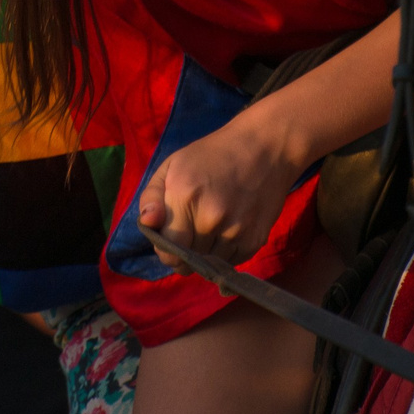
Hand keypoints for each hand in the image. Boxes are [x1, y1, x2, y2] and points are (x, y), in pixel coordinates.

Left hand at [138, 112, 306, 264]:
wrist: (265, 148)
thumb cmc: (212, 155)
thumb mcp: (172, 165)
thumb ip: (151, 197)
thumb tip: (148, 223)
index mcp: (185, 196)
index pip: (168, 250)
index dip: (165, 250)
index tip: (170, 241)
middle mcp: (210, 218)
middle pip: (188, 261)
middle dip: (185, 252)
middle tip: (192, 230)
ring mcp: (235, 231)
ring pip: (209, 265)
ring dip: (206, 254)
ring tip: (211, 228)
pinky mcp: (255, 240)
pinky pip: (231, 263)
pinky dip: (226, 253)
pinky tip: (228, 230)